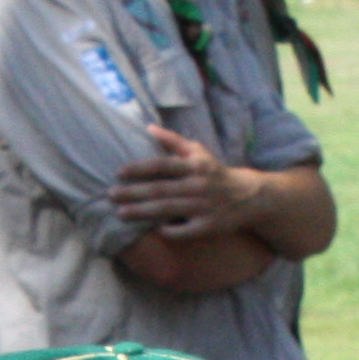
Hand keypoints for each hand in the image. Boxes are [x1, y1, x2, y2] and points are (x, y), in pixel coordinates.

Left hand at [112, 125, 242, 234]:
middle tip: (111, 195)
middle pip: (161, 190)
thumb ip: (173, 141)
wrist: (248, 195)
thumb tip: (148, 128)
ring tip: (120, 213)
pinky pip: (184, 232)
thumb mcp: (198, 152)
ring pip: (168, 210)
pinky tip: (150, 230)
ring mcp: (203, 207)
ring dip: (142, 212)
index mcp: (194, 165)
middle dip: (134, 193)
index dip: (140, 169)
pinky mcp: (208, 227)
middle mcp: (198, 185)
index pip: (163, 165)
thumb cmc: (214, 172)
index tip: (119, 173)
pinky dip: (168, 231)